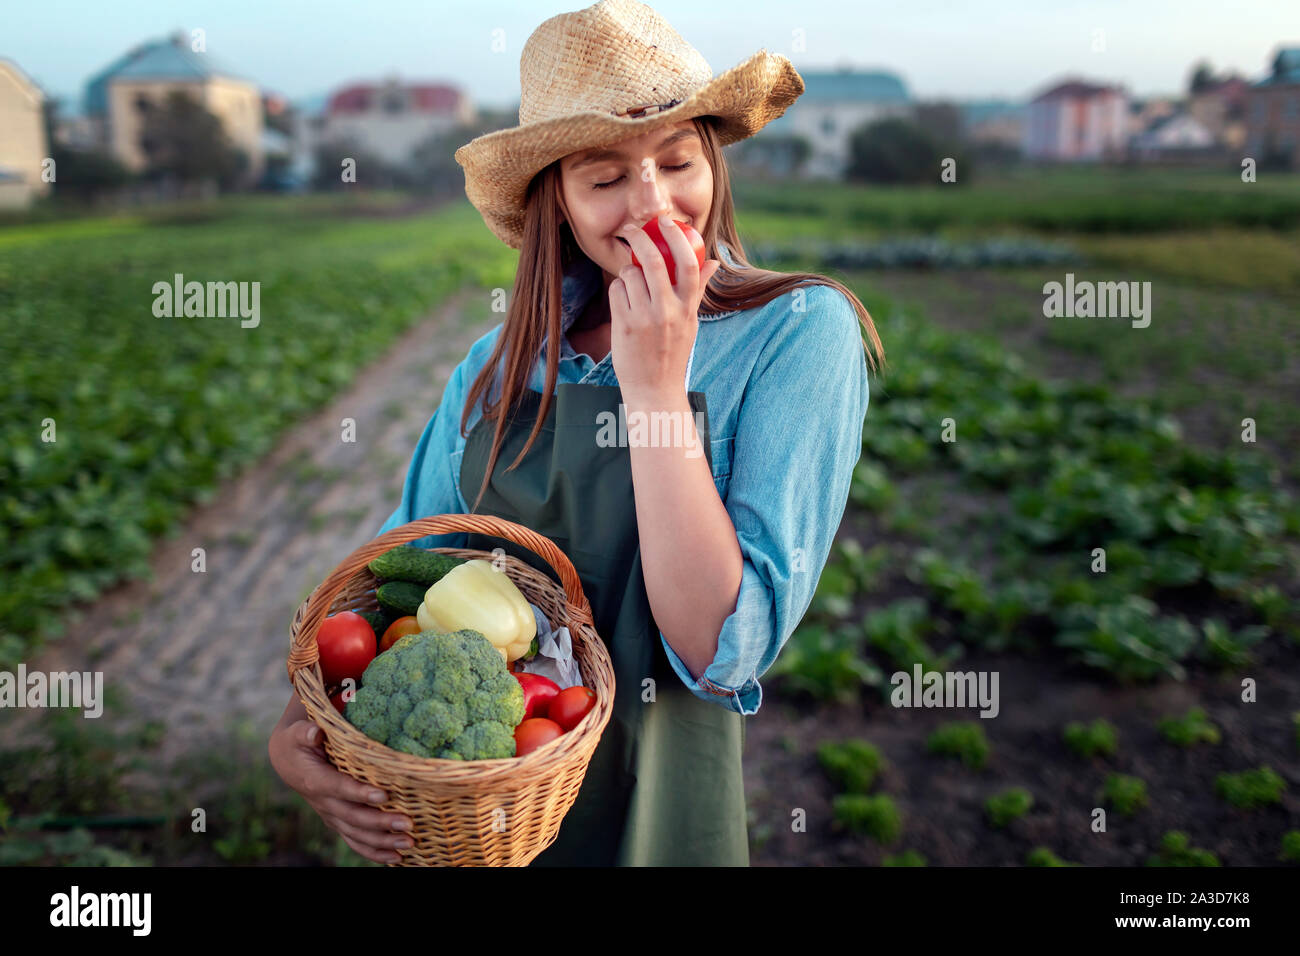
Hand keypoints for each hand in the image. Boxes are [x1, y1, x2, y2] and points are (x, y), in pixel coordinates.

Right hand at [268, 693, 413, 863]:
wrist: (289, 762)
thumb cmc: (298, 743)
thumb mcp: (297, 734)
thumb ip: (305, 732)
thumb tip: (315, 731)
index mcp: (316, 781)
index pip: (339, 789)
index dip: (359, 794)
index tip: (383, 796)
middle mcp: (324, 804)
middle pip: (354, 817)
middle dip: (380, 823)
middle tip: (407, 823)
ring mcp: (332, 816)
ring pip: (357, 834)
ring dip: (383, 842)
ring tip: (408, 843)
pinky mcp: (339, 822)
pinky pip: (356, 842)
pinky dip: (375, 853)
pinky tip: (397, 859)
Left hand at [609, 214, 720, 397]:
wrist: (654, 389)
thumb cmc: (673, 353)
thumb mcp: (691, 322)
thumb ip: (698, 290)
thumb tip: (714, 262)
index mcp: (688, 309)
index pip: (689, 265)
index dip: (677, 238)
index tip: (667, 222)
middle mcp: (668, 312)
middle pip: (654, 262)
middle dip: (640, 239)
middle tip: (632, 229)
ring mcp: (644, 319)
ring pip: (630, 275)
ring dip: (627, 272)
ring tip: (631, 286)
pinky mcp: (624, 326)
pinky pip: (616, 291)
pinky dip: (618, 290)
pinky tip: (623, 302)